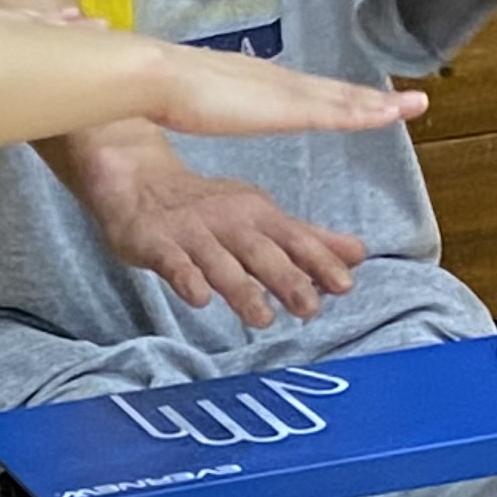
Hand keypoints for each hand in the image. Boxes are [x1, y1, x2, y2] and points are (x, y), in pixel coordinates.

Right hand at [59, 126, 368, 327]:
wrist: (137, 178)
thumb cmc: (208, 206)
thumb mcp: (262, 217)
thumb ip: (309, 240)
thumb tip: (359, 254)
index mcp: (259, 216)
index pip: (296, 240)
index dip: (321, 262)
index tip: (345, 284)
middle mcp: (230, 223)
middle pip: (262, 252)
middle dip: (288, 279)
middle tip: (310, 309)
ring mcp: (192, 233)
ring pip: (220, 263)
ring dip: (241, 289)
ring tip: (261, 318)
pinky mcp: (157, 244)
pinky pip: (172, 262)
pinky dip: (186, 278)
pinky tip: (198, 298)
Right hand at [128, 36, 424, 142]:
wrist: (137, 72)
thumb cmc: (127, 76)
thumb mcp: (129, 79)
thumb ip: (117, 66)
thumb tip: (78, 31)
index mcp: (230, 76)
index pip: (282, 88)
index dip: (314, 94)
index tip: (338, 98)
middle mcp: (261, 78)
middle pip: (320, 90)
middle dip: (361, 97)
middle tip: (402, 101)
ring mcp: (274, 89)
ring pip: (336, 98)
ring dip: (375, 104)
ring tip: (413, 108)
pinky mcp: (281, 106)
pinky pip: (334, 111)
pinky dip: (366, 112)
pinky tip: (393, 116)